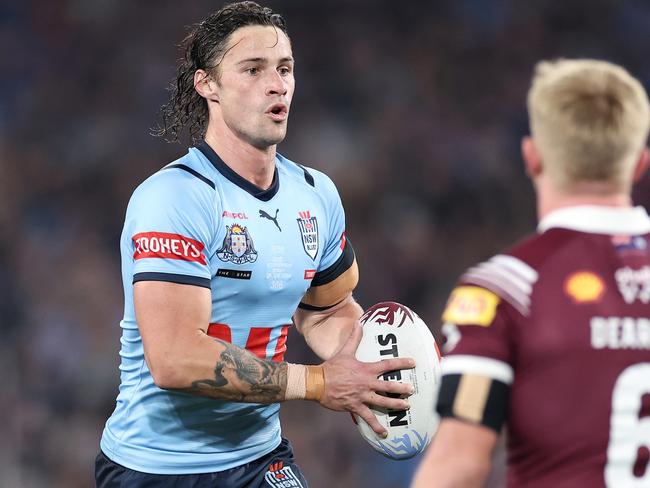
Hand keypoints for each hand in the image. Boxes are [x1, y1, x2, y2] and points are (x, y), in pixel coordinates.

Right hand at [319, 322, 414, 436]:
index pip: (388, 364)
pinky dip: (376, 426)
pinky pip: (368, 418)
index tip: (413, 362)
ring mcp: (362, 396)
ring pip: (383, 402)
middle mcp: (367, 383)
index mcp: (366, 369)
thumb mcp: (344, 351)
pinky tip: (384, 433)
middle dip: (402, 388)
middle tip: (412, 389)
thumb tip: (359, 322)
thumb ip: (354, 338)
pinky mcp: (355, 407)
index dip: (402, 363)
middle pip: (389, 386)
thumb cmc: (331, 367)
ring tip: (406, 406)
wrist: (317, 383)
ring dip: (396, 404)